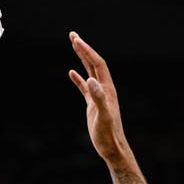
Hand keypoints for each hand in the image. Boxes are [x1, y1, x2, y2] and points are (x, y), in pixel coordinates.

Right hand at [67, 33, 129, 165]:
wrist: (112, 148)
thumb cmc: (108, 134)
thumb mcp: (103, 115)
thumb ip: (98, 98)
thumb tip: (91, 80)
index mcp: (107, 88)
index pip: (97, 64)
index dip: (87, 51)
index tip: (76, 40)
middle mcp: (104, 89)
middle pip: (93, 63)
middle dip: (83, 49)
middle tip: (72, 35)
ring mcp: (98, 96)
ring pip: (89, 72)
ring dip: (81, 58)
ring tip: (73, 45)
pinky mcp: (92, 105)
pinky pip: (84, 88)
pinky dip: (78, 78)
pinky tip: (71, 73)